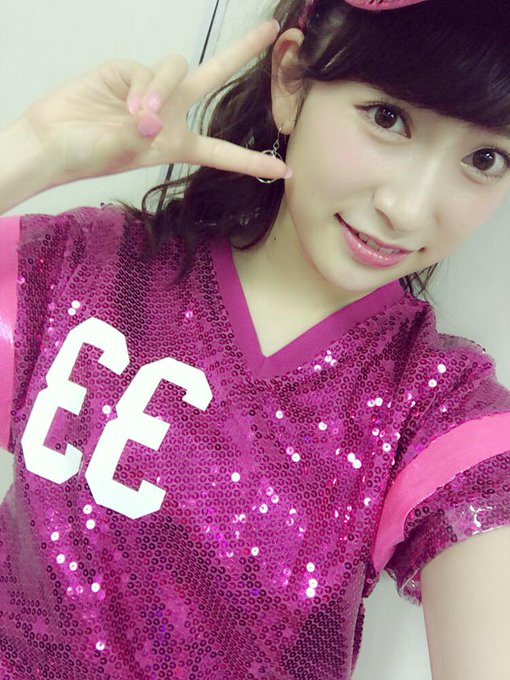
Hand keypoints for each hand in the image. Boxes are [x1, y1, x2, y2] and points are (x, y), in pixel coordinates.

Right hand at [19, 19, 289, 186]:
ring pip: (177, 70)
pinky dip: (141, 87)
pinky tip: (124, 105)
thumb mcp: (121, 154)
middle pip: (215, 77)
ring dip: (162, 90)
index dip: (251, 161)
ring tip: (139, 118)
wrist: (51, 141)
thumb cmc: (87, 158)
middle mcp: (171, 114)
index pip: (222, 152)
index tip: (285, 171)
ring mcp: (151, 90)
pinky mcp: (128, 70)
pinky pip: (147, 70)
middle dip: (242, 52)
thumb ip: (140, 135)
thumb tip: (151, 116)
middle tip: (273, 30)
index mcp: (178, 144)